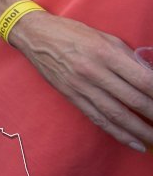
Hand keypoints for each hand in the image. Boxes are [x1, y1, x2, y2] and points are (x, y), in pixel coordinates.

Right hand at [10, 13, 152, 151]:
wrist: (35, 35)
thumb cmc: (73, 32)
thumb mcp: (105, 37)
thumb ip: (129, 57)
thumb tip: (152, 79)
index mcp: (106, 52)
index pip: (143, 80)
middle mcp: (94, 71)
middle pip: (134, 100)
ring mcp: (81, 86)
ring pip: (117, 115)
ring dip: (141, 130)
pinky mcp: (72, 96)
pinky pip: (98, 119)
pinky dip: (118, 133)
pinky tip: (135, 143)